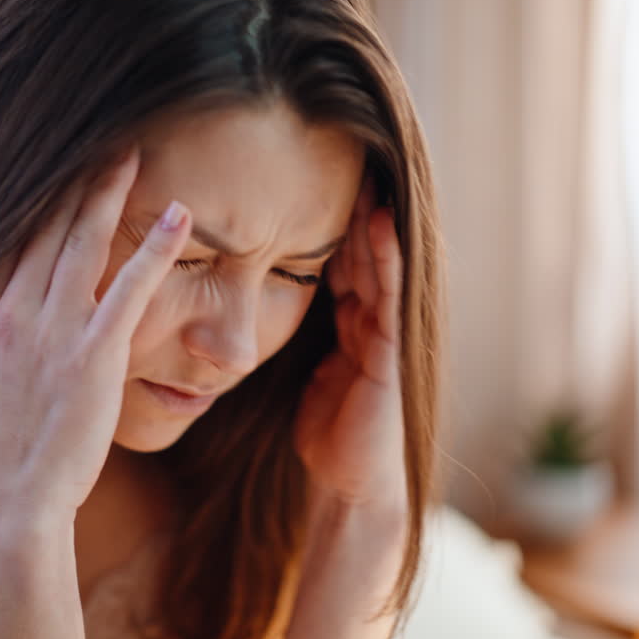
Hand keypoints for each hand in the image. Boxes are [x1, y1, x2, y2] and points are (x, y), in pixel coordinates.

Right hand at [0, 147, 191, 516]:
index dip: (28, 199)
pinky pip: (129, 289)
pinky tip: (176, 213)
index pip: (5, 242)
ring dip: (107, 193)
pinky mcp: (95, 354)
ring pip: (81, 244)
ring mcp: (54, 331)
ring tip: (130, 153)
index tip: (49, 165)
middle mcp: (12, 314)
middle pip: (42, 229)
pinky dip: (154, 248)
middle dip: (70, 179)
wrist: (11, 501)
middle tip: (97, 135)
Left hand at [294, 180, 407, 512]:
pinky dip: (385, 256)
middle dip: (350, 208)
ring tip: (364, 169)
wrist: (350, 485)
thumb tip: (246, 314)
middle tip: (339, 153)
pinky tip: (377, 221)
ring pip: (378, 262)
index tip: (302, 175)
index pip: (335, 259)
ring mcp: (385, 333)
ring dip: (371, 218)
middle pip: (359, 251)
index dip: (323, 220)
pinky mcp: (392, 350)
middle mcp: (369, 320)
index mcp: (346, 323)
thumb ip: (288, 340)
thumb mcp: (302, 374)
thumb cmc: (325, 435)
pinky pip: (388, 293)